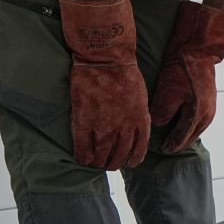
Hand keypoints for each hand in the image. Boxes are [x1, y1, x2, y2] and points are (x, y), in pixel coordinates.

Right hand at [58, 0, 149, 169]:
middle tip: (106, 160)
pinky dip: (82, 158)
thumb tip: (135, 132)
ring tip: (94, 159)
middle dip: (113, 163)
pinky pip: (82, 151)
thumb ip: (139, 118)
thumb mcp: (142, 99)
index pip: (138, 154)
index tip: (126, 161)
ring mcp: (103, 128)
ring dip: (97, 162)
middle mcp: (124, 129)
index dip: (131, 160)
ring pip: (101, 159)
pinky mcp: (84, 124)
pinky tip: (82, 157)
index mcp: (141, 123)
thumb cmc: (125, 75)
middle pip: (118, 160)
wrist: (105, 60)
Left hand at [150, 1, 223, 152]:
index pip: (182, 138)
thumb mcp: (167, 92)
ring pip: (195, 128)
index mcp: (198, 116)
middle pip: (191, 136)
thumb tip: (159, 125)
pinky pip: (197, 119)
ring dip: (184, 134)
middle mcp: (207, 115)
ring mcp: (210, 107)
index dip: (170, 145)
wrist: (197, 50)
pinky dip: (188, 124)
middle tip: (164, 149)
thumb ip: (163, 114)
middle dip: (178, 143)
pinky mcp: (208, 99)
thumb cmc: (182, 69)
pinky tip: (180, 123)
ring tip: (171, 139)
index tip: (160, 150)